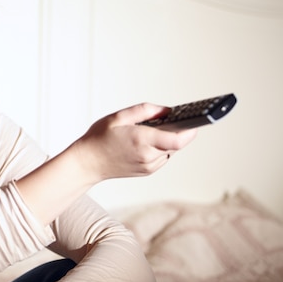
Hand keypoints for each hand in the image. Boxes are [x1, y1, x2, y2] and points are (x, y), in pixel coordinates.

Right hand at [74, 103, 197, 181]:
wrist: (87, 163)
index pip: (178, 140)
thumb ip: (145, 110)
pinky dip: (158, 148)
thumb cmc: (99, 138)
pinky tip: (143, 142)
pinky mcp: (147, 171)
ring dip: (165, 140)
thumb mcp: (118, 117)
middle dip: (174, 131)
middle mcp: (148, 156)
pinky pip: (161, 157)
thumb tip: (167, 110)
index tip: (195, 122)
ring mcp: (148, 166)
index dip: (190, 131)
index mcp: (142, 140)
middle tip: (163, 121)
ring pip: (169, 151)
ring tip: (147, 132)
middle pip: (176, 144)